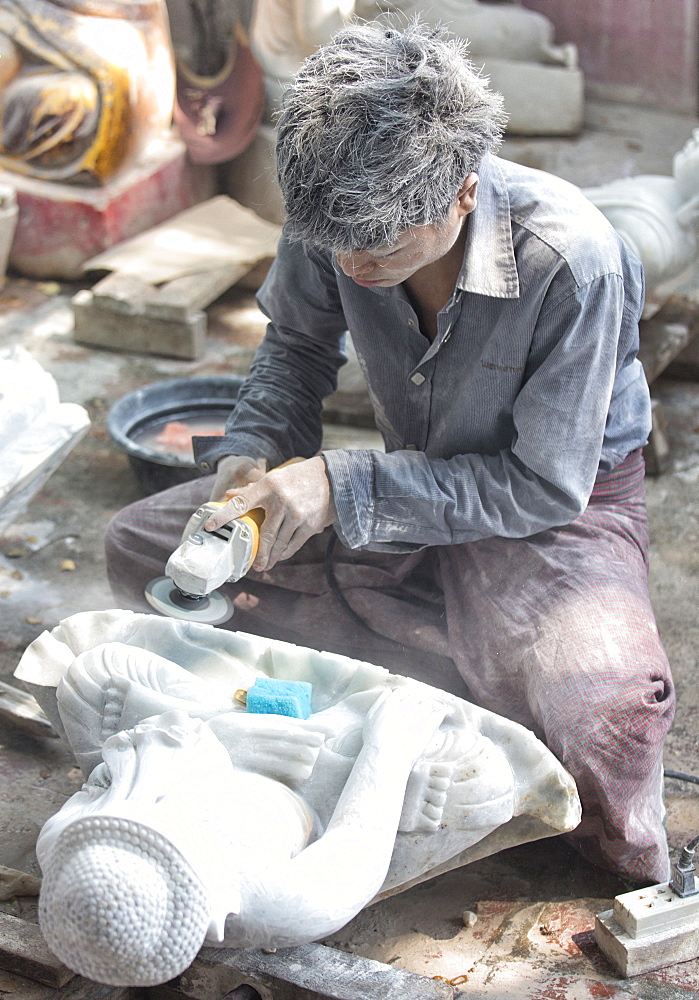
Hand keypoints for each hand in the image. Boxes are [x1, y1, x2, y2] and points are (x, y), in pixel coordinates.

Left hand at [204, 455, 336, 570]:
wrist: (331, 479)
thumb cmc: (296, 478)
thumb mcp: (273, 479)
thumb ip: (250, 489)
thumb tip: (228, 495)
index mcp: (268, 486)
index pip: (240, 503)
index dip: (223, 515)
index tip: (210, 526)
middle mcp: (281, 501)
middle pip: (264, 534)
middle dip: (257, 553)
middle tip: (251, 566)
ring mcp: (297, 514)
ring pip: (279, 543)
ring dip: (271, 557)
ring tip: (264, 566)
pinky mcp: (310, 524)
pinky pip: (294, 544)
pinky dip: (285, 553)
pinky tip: (279, 557)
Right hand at [363, 684, 449, 767]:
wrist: (386, 758)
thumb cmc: (375, 741)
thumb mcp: (371, 718)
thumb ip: (379, 702)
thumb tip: (388, 691)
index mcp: (392, 702)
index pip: (404, 691)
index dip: (407, 695)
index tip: (409, 699)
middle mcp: (406, 706)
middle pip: (417, 696)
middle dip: (419, 699)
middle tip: (421, 704)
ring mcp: (419, 715)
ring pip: (428, 704)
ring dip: (429, 705)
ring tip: (431, 709)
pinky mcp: (429, 726)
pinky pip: (439, 713)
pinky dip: (442, 711)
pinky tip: (444, 711)